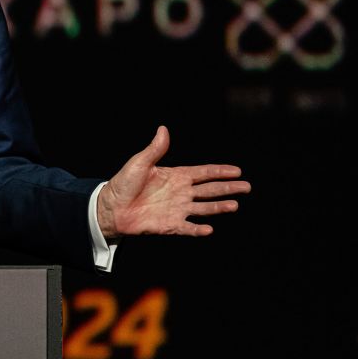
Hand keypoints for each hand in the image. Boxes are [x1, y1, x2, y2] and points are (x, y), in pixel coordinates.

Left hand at [96, 126, 249, 238]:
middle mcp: (181, 193)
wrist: (111, 207)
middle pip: (209, 190)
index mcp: (176, 176)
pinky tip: (209, 229)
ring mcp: (177, 209)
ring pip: (204, 208)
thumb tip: (163, 129)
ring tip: (234, 205)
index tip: (237, 170)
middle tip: (246, 187)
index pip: (203, 172)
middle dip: (228, 188)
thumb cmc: (123, 183)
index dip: (220, 171)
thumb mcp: (140, 163)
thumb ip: (155, 149)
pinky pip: (187, 227)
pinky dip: (198, 229)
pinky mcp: (169, 225)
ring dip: (219, 207)